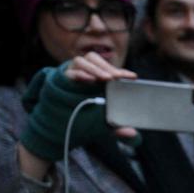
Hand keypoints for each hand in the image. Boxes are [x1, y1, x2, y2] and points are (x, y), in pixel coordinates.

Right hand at [18, 54, 137, 173]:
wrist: (59, 127)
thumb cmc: (87, 119)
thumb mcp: (105, 125)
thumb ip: (118, 128)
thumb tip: (132, 133)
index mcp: (97, 79)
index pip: (109, 69)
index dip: (121, 71)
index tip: (133, 77)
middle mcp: (84, 73)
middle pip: (94, 59)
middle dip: (106, 66)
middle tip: (116, 78)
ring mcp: (71, 74)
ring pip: (81, 61)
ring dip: (94, 69)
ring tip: (105, 79)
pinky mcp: (61, 80)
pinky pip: (68, 72)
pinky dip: (79, 74)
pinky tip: (88, 80)